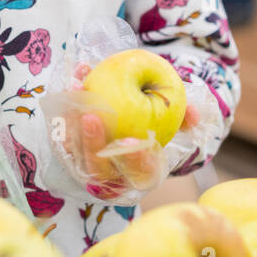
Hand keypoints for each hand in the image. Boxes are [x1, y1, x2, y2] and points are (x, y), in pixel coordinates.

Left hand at [70, 100, 201, 200]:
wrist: (131, 115)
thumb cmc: (156, 118)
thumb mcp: (173, 114)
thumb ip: (183, 114)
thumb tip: (193, 115)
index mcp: (142, 173)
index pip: (139, 175)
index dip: (134, 161)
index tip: (131, 142)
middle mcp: (113, 175)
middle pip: (98, 169)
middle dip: (92, 145)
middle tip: (91, 117)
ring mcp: (88, 164)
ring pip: (75, 152)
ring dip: (72, 124)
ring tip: (78, 94)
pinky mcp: (71, 147)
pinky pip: (63, 130)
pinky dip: (66, 107)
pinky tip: (75, 81)